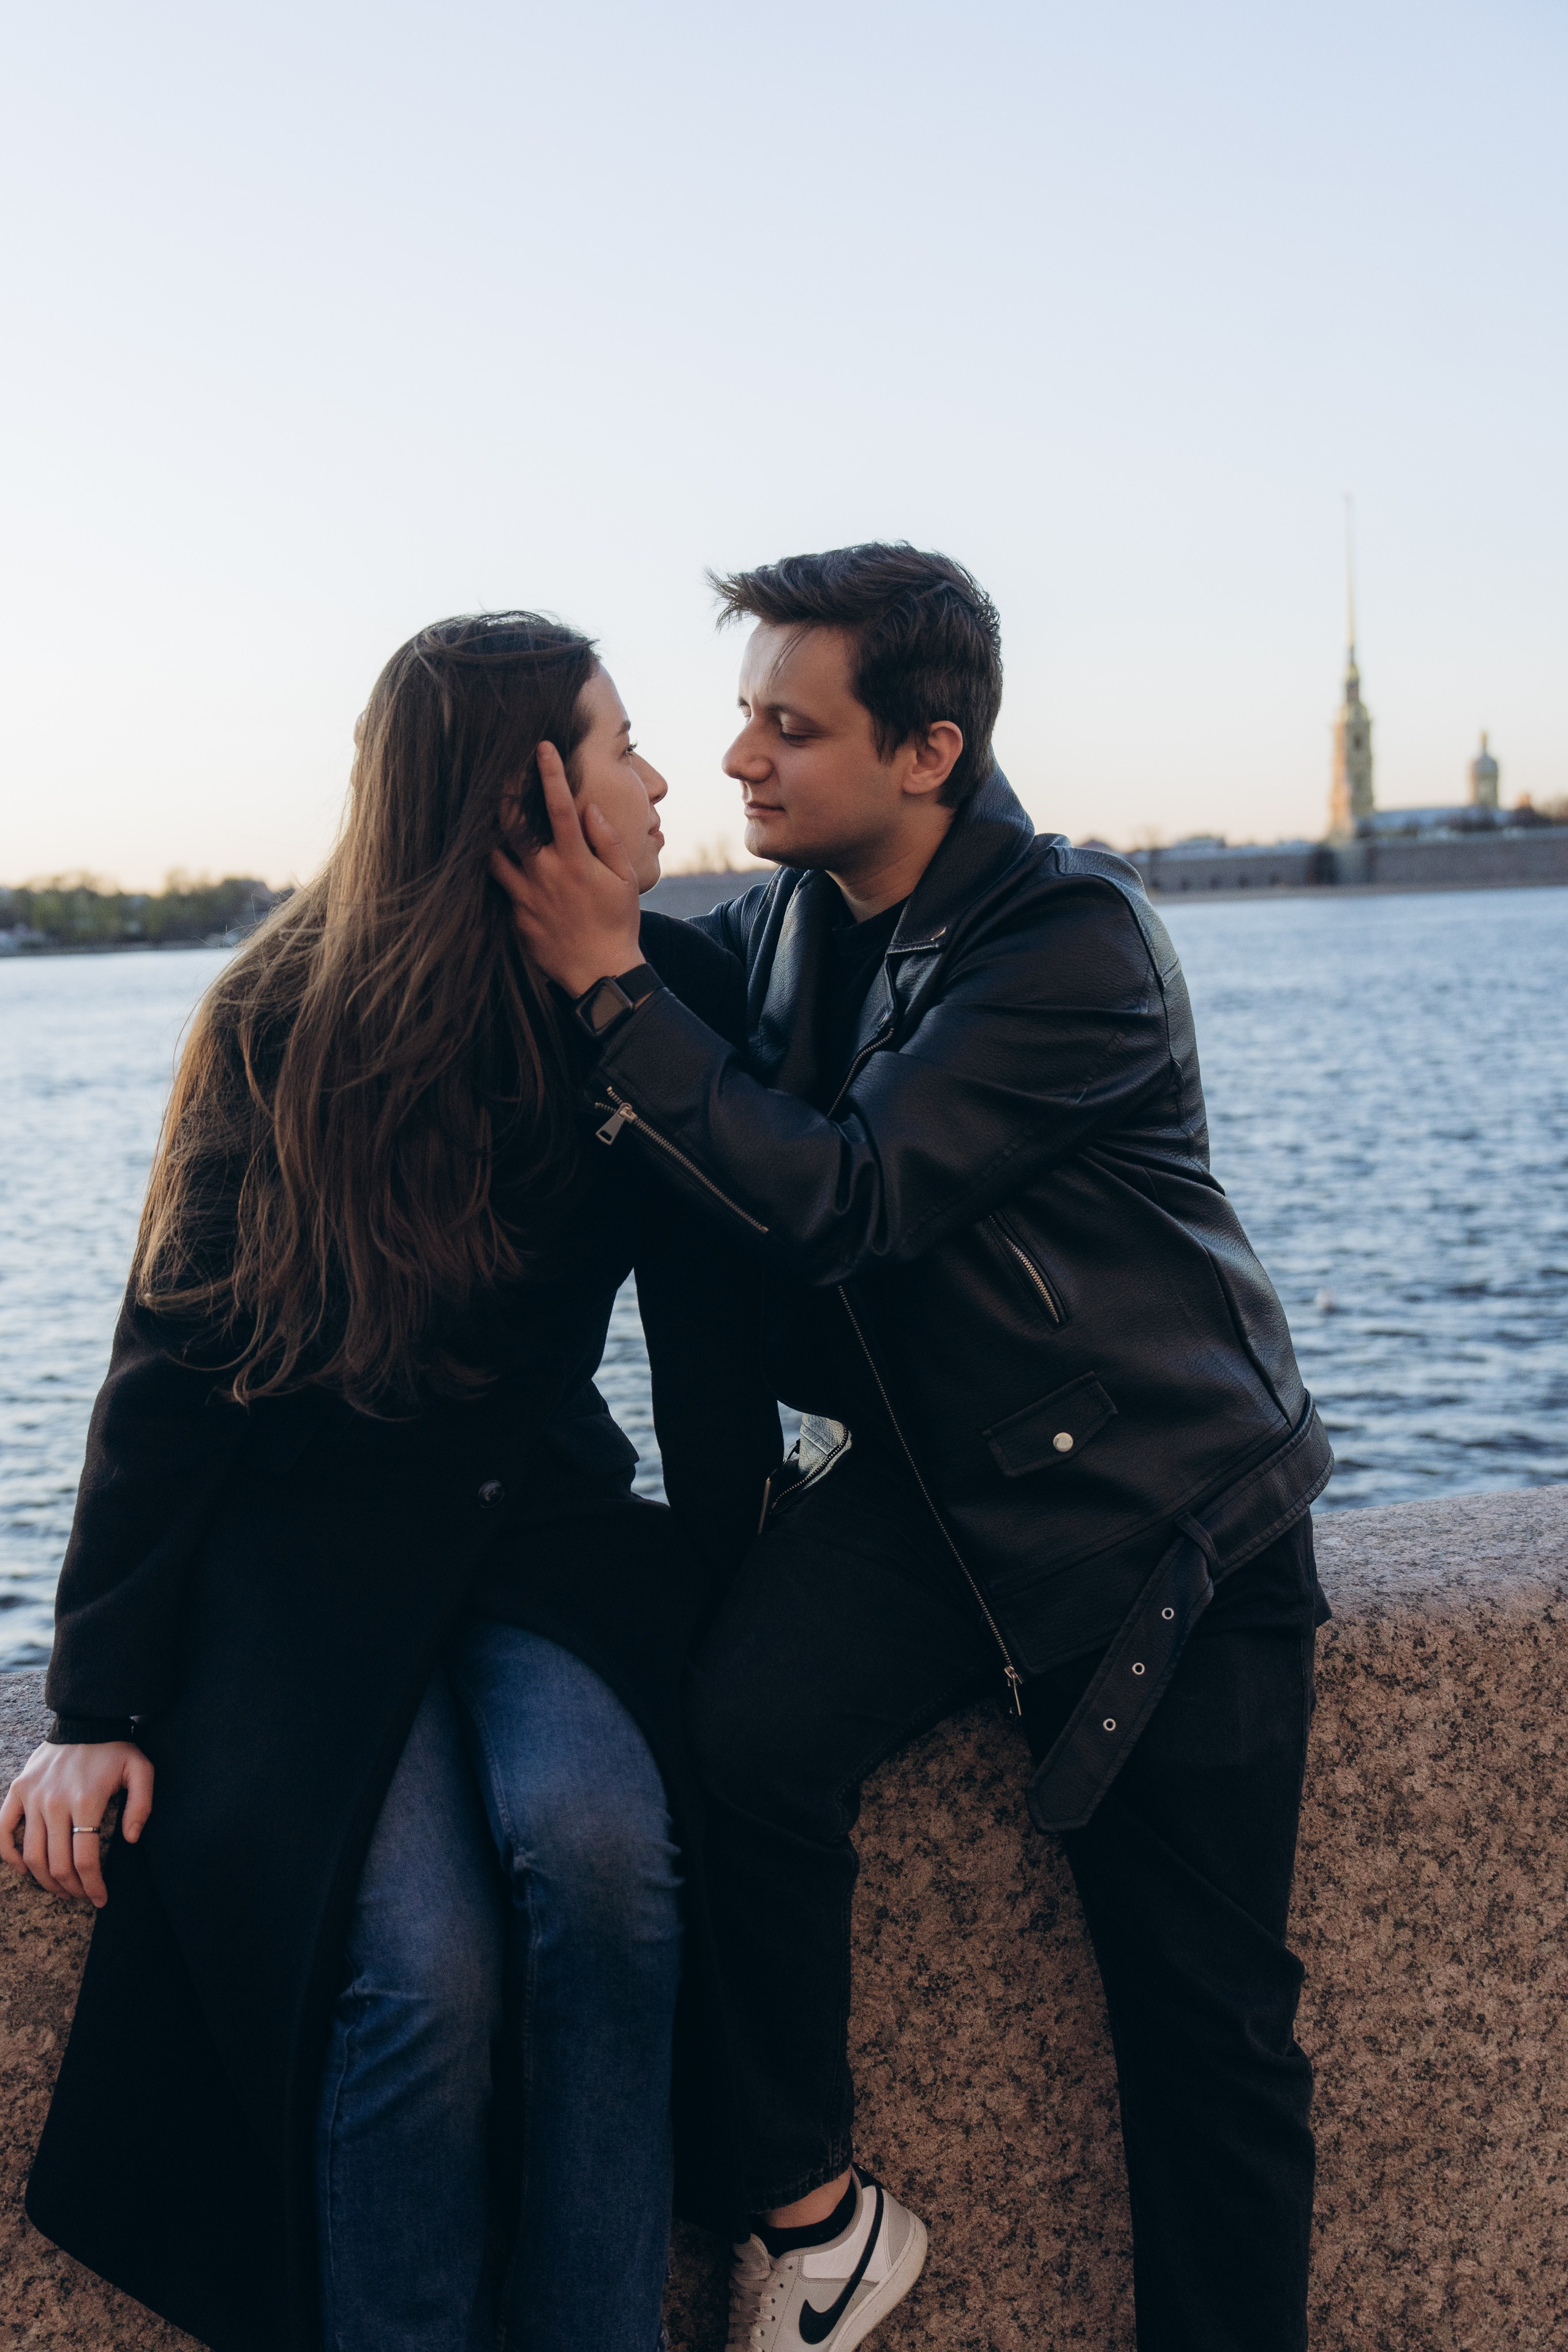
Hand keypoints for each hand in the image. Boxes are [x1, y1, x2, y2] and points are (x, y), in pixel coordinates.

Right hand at [0, 1739, 153, 1907]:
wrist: (85, 1720)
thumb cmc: (116, 1749)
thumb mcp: (141, 1770)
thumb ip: (142, 1805)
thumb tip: (130, 1840)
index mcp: (86, 1801)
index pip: (84, 1860)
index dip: (92, 1886)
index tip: (101, 1899)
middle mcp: (55, 1802)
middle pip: (57, 1863)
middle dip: (71, 1889)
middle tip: (83, 1896)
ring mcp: (32, 1797)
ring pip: (32, 1854)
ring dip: (45, 1880)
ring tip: (62, 1889)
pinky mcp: (17, 1791)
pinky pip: (3, 1830)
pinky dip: (9, 1855)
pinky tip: (25, 1868)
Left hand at [489, 742, 641, 997]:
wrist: (600, 973)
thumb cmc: (617, 922)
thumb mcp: (625, 880)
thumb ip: (606, 841)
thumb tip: (590, 808)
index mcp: (575, 861)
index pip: (560, 807)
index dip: (550, 773)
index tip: (542, 747)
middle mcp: (545, 874)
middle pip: (512, 825)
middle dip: (502, 795)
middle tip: (495, 776)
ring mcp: (525, 897)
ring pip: (493, 856)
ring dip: (490, 835)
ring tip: (486, 819)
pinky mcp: (515, 917)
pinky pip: (500, 888)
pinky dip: (498, 872)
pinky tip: (496, 862)